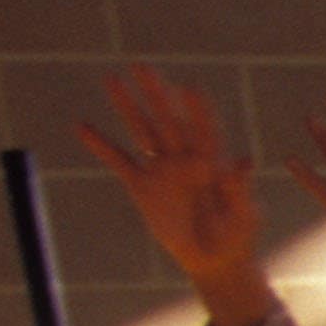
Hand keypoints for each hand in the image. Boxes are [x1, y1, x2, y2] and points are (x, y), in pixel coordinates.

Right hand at [72, 66, 272, 319]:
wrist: (214, 260)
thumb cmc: (237, 236)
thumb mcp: (243, 214)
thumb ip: (240, 188)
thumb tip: (244, 161)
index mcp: (213, 162)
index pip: (204, 128)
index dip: (197, 109)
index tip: (188, 88)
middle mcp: (185, 158)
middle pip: (168, 120)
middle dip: (155, 94)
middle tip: (141, 65)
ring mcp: (162, 169)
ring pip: (142, 130)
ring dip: (126, 106)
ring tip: (111, 79)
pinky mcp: (142, 185)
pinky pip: (118, 159)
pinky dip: (100, 144)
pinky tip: (81, 125)